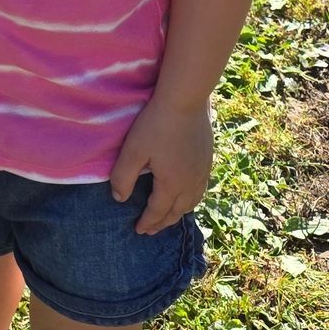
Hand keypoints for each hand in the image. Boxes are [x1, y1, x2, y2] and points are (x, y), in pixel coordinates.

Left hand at [108, 96, 212, 234]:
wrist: (185, 99)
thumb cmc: (156, 124)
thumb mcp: (132, 151)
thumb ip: (123, 177)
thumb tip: (120, 199)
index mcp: (172, 184)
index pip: (157, 212)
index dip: (147, 223)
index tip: (138, 230)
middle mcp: (191, 183)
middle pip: (177, 211)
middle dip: (162, 223)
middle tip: (151, 229)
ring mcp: (203, 171)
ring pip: (192, 202)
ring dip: (178, 213)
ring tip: (169, 216)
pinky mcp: (208, 159)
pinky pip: (201, 189)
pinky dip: (191, 199)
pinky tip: (187, 193)